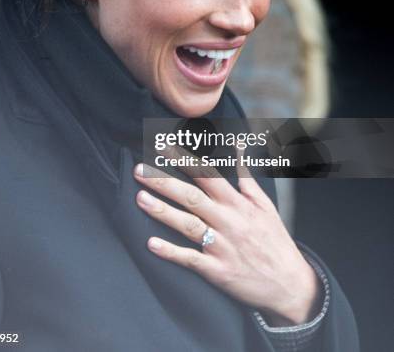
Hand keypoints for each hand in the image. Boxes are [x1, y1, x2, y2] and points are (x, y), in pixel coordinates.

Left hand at [133, 151, 321, 325]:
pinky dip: (171, 252)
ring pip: (188, 225)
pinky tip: (151, 243)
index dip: (184, 159)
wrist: (290, 284)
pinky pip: (191, 260)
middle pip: (192, 197)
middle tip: (139, 170)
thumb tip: (238, 145)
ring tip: (140, 198)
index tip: (163, 146)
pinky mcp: (218, 271)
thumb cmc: (274, 239)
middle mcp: (228, 221)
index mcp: (238, 203)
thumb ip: (245, 175)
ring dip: (163, 211)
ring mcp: (222, 247)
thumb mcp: (264, 204)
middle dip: (164, 182)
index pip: (207, 175)